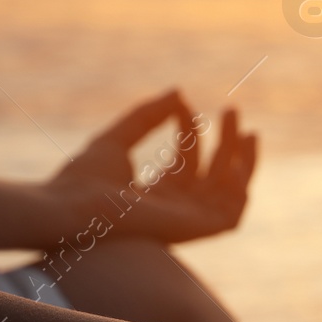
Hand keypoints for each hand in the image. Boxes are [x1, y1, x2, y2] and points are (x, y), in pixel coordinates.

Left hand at [45, 89, 257, 245]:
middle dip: (228, 142)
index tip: (183, 105)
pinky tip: (236, 163)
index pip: (186, 159)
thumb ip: (147, 116)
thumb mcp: (118, 137)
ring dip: (244, 162)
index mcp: (157, 192)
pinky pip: (231, 215)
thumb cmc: (83, 178)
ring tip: (249, 132)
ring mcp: (186, 220)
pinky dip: (240, 190)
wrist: (72, 206)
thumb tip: (178, 92)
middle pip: (214, 174)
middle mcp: (176, 208)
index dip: (189, 129)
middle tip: (232, 110)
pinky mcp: (194, 230)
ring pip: (229, 193)